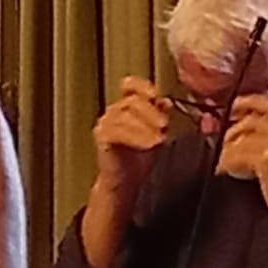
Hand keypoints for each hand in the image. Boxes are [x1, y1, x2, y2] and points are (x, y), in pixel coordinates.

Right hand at [93, 76, 170, 190]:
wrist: (125, 181)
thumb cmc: (139, 157)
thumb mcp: (156, 132)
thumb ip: (160, 116)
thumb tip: (166, 101)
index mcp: (126, 107)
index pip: (130, 86)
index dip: (141, 86)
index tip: (154, 94)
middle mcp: (113, 112)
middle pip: (132, 102)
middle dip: (151, 113)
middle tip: (164, 126)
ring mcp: (105, 124)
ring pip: (125, 117)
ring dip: (145, 128)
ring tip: (159, 139)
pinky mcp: (101, 138)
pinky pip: (117, 132)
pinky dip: (136, 138)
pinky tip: (148, 145)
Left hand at [218, 95, 267, 235]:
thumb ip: (265, 136)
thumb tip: (233, 125)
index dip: (248, 102)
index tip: (234, 106)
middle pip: (248, 121)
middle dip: (231, 133)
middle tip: (223, 144)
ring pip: (239, 139)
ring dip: (228, 152)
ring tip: (227, 164)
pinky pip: (236, 155)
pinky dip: (228, 164)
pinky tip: (230, 172)